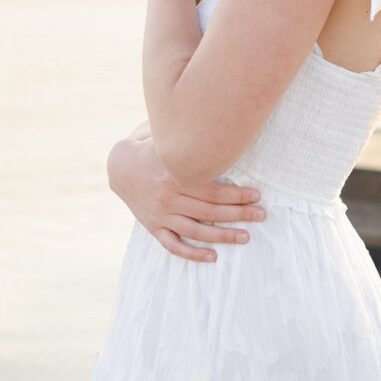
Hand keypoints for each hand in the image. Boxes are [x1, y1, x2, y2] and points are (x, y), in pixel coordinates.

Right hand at [106, 128, 264, 262]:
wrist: (119, 167)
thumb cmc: (153, 149)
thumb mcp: (169, 139)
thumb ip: (190, 137)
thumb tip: (224, 123)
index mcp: (173, 175)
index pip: (212, 190)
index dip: (237, 195)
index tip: (257, 196)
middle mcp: (167, 197)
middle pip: (209, 211)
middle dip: (239, 214)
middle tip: (261, 216)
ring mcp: (160, 215)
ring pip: (196, 230)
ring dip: (223, 235)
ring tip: (245, 237)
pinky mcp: (153, 227)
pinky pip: (173, 245)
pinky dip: (192, 254)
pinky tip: (212, 257)